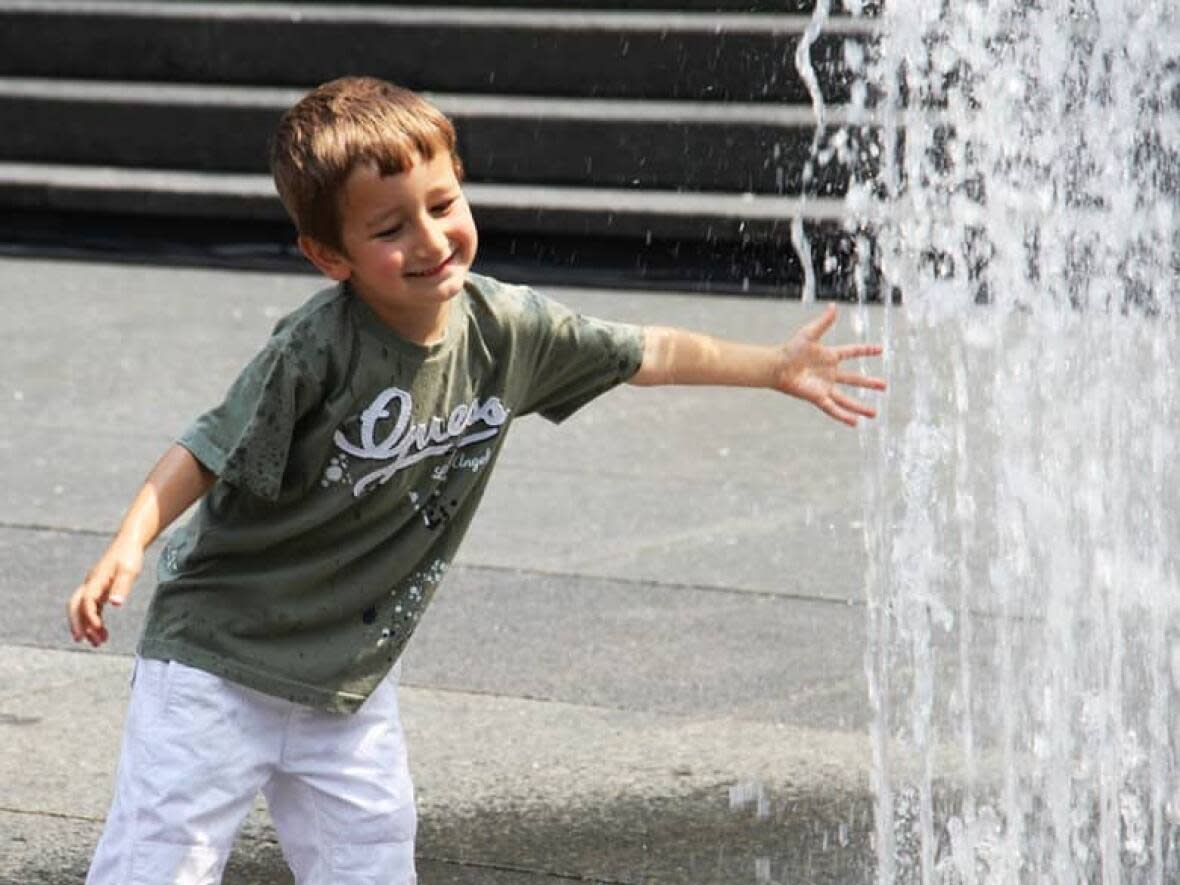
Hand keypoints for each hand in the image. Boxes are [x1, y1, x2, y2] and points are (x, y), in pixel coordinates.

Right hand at [67, 538, 143, 646]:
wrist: (129, 542)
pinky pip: (92, 607)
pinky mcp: (99, 589)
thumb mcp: (129, 571)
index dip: (90, 617)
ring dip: (87, 625)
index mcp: (95, 580)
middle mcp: (90, 584)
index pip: (86, 602)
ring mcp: (93, 587)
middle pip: (75, 606)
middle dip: (77, 624)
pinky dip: (95, 620)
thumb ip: (122, 587)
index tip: (98, 630)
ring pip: (82, 609)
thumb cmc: (129, 556)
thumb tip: (115, 604)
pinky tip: (103, 631)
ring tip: (99, 642)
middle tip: (82, 641)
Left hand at [777, 304, 885, 425]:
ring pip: (846, 399)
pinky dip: (843, 416)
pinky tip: (855, 423)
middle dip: (869, 383)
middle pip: (854, 379)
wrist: (777, 366)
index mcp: (830, 356)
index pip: (852, 352)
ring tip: (875, 414)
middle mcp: (830, 373)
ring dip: (860, 407)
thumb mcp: (809, 334)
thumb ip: (824, 322)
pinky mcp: (818, 397)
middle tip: (884, 386)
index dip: (866, 350)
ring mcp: (825, 387)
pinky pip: (833, 408)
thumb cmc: (790, 349)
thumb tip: (834, 306)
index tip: (881, 349)